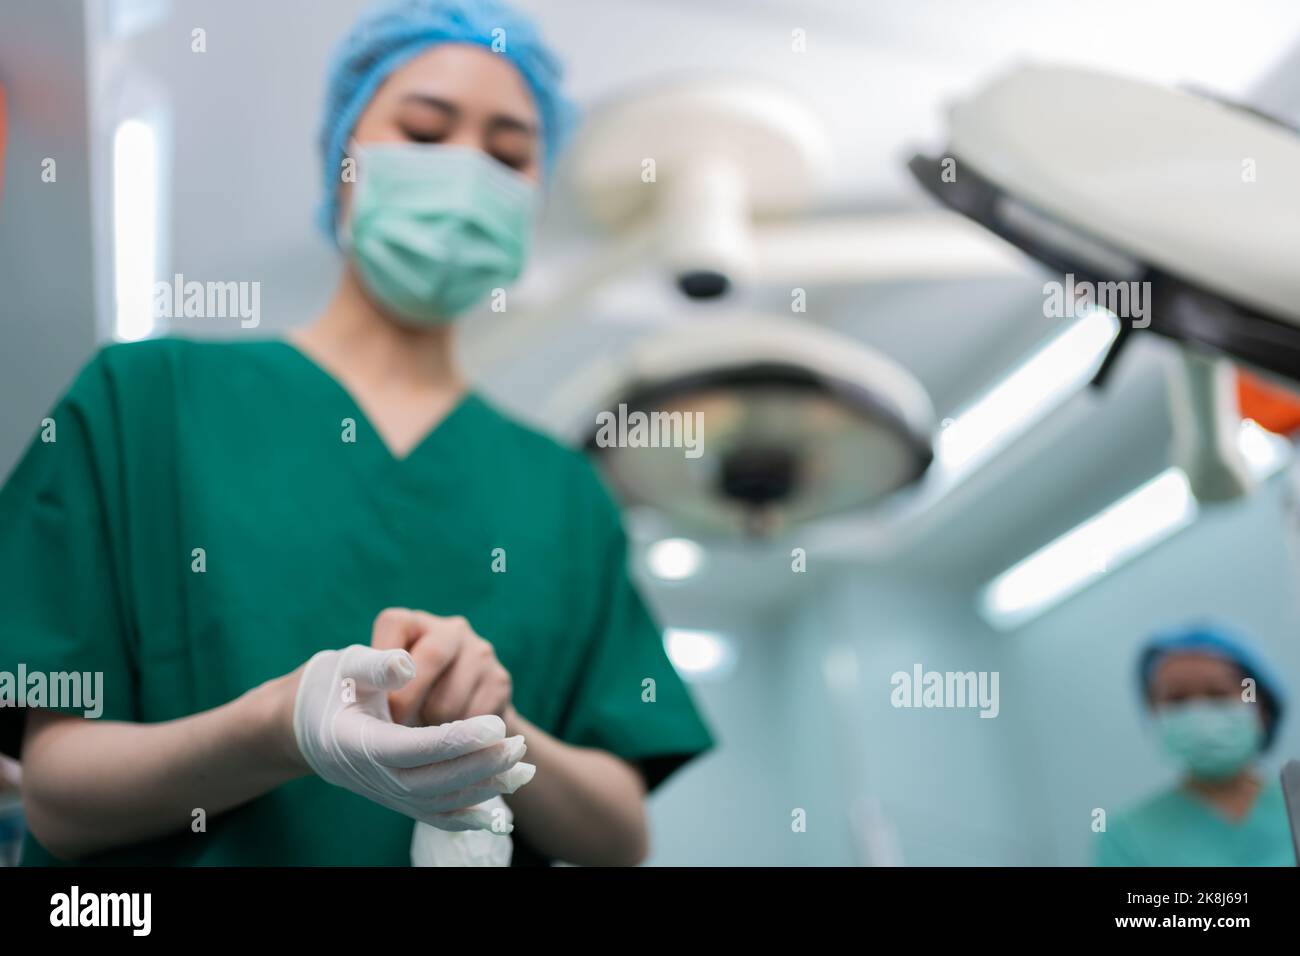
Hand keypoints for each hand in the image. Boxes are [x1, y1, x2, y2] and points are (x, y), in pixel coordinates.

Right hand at [292, 644, 532, 830]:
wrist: (305, 724)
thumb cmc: (331, 686)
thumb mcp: (347, 665)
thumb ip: (376, 664)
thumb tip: (407, 663)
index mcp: (356, 742)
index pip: (412, 748)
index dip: (456, 740)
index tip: (496, 726)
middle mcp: (369, 776)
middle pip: (431, 781)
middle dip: (480, 766)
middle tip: (518, 746)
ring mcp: (383, 793)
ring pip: (438, 802)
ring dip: (484, 788)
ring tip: (523, 768)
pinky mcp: (395, 798)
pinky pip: (433, 815)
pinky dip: (466, 815)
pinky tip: (497, 806)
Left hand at [370, 608, 512, 726]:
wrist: (462, 716)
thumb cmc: (405, 702)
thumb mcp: (381, 688)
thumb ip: (376, 685)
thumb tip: (382, 705)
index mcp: (414, 622)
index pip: (395, 624)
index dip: (381, 664)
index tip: (380, 698)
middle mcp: (451, 629)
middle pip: (432, 655)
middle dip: (408, 701)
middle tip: (396, 731)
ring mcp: (481, 652)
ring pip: (449, 699)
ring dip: (432, 730)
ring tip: (426, 733)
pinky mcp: (500, 681)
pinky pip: (474, 720)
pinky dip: (458, 739)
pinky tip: (453, 736)